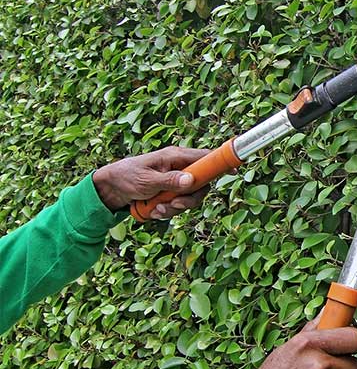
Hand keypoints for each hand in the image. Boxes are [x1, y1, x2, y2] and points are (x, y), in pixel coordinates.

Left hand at [92, 146, 210, 216]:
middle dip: (188, 200)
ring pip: (190, 198)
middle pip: (202, 185)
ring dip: (175, 208)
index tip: (234, 171)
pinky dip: (167, 211)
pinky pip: (179, 205)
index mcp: (176, 157)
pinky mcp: (171, 193)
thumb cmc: (126, 177)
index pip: (206, 157)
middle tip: (172, 205)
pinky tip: (152, 211)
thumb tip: (191, 180)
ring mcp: (177, 182)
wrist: (110, 189)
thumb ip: (169, 181)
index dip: (221, 163)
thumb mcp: (146, 180)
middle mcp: (180, 168)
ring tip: (156, 209)